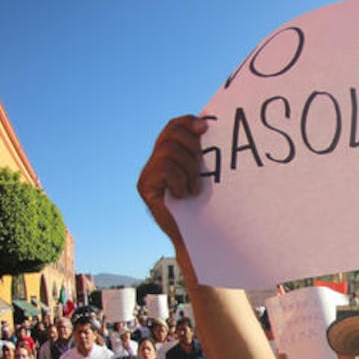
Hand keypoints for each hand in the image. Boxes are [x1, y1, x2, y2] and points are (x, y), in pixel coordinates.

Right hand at [136, 115, 209, 248]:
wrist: (199, 236)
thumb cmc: (209, 207)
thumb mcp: (209, 174)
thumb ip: (206, 154)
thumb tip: (213, 127)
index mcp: (172, 153)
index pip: (175, 126)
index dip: (188, 122)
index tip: (205, 127)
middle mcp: (156, 160)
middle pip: (170, 133)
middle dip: (191, 145)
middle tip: (202, 166)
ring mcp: (148, 173)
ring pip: (168, 150)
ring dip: (188, 168)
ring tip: (195, 188)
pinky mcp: (145, 186)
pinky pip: (164, 168)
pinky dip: (179, 180)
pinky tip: (184, 195)